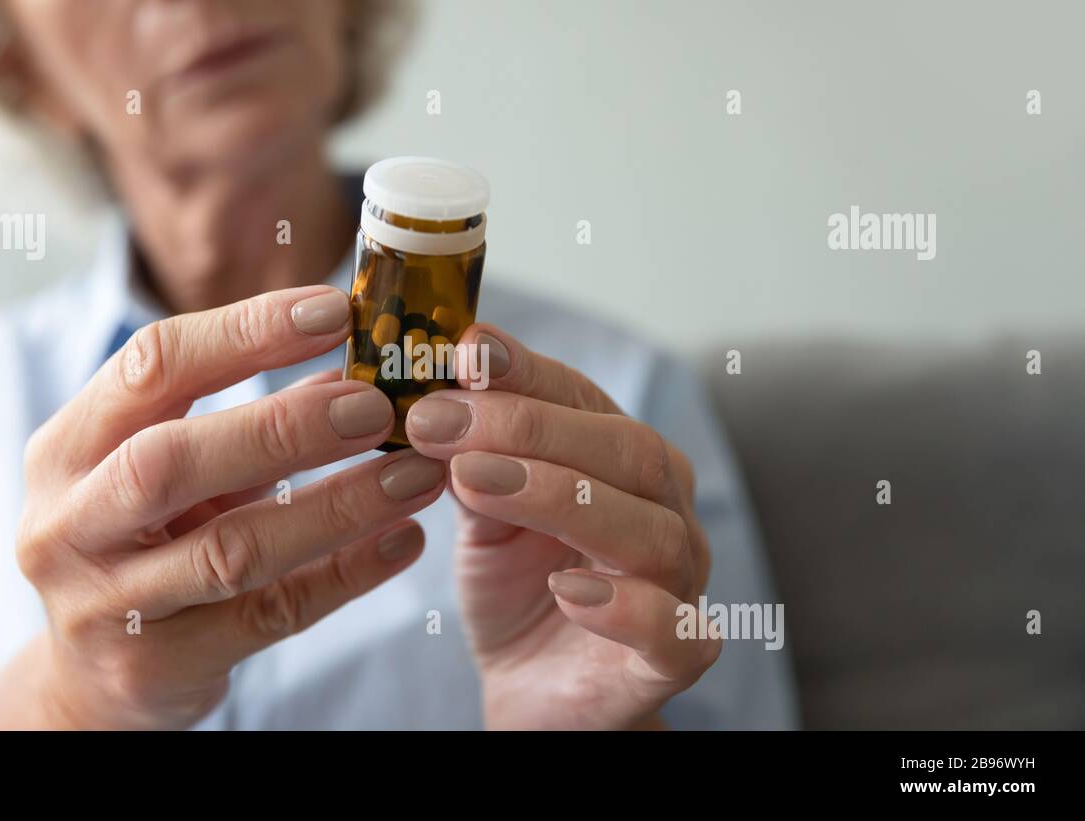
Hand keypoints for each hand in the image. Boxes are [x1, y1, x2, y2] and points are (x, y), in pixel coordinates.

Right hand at [0, 286, 445, 728]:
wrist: (88, 680)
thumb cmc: (140, 545)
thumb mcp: (169, 473)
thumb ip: (248, 422)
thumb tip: (354, 368)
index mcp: (67, 449)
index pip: (150, 366)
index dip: (245, 332)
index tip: (335, 311)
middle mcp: (67, 524)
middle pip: (171, 459)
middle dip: (285, 426)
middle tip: (378, 407)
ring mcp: (104, 605)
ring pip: (231, 550)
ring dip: (337, 506)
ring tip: (417, 474)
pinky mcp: (155, 669)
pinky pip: (269, 616)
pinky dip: (345, 574)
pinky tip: (402, 541)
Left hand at [405, 325, 719, 729]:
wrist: (533, 689)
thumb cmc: (518, 587)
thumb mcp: (482, 511)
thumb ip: (470, 458)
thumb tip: (435, 399)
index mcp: (622, 463)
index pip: (585, 399)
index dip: (526, 371)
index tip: (463, 348)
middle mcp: (663, 513)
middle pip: (630, 453)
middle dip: (530, 429)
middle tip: (442, 421)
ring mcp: (677, 586)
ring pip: (650, 532)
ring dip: (557, 498)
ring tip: (474, 482)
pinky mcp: (673, 659)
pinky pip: (675, 631)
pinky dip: (626, 607)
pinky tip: (565, 591)